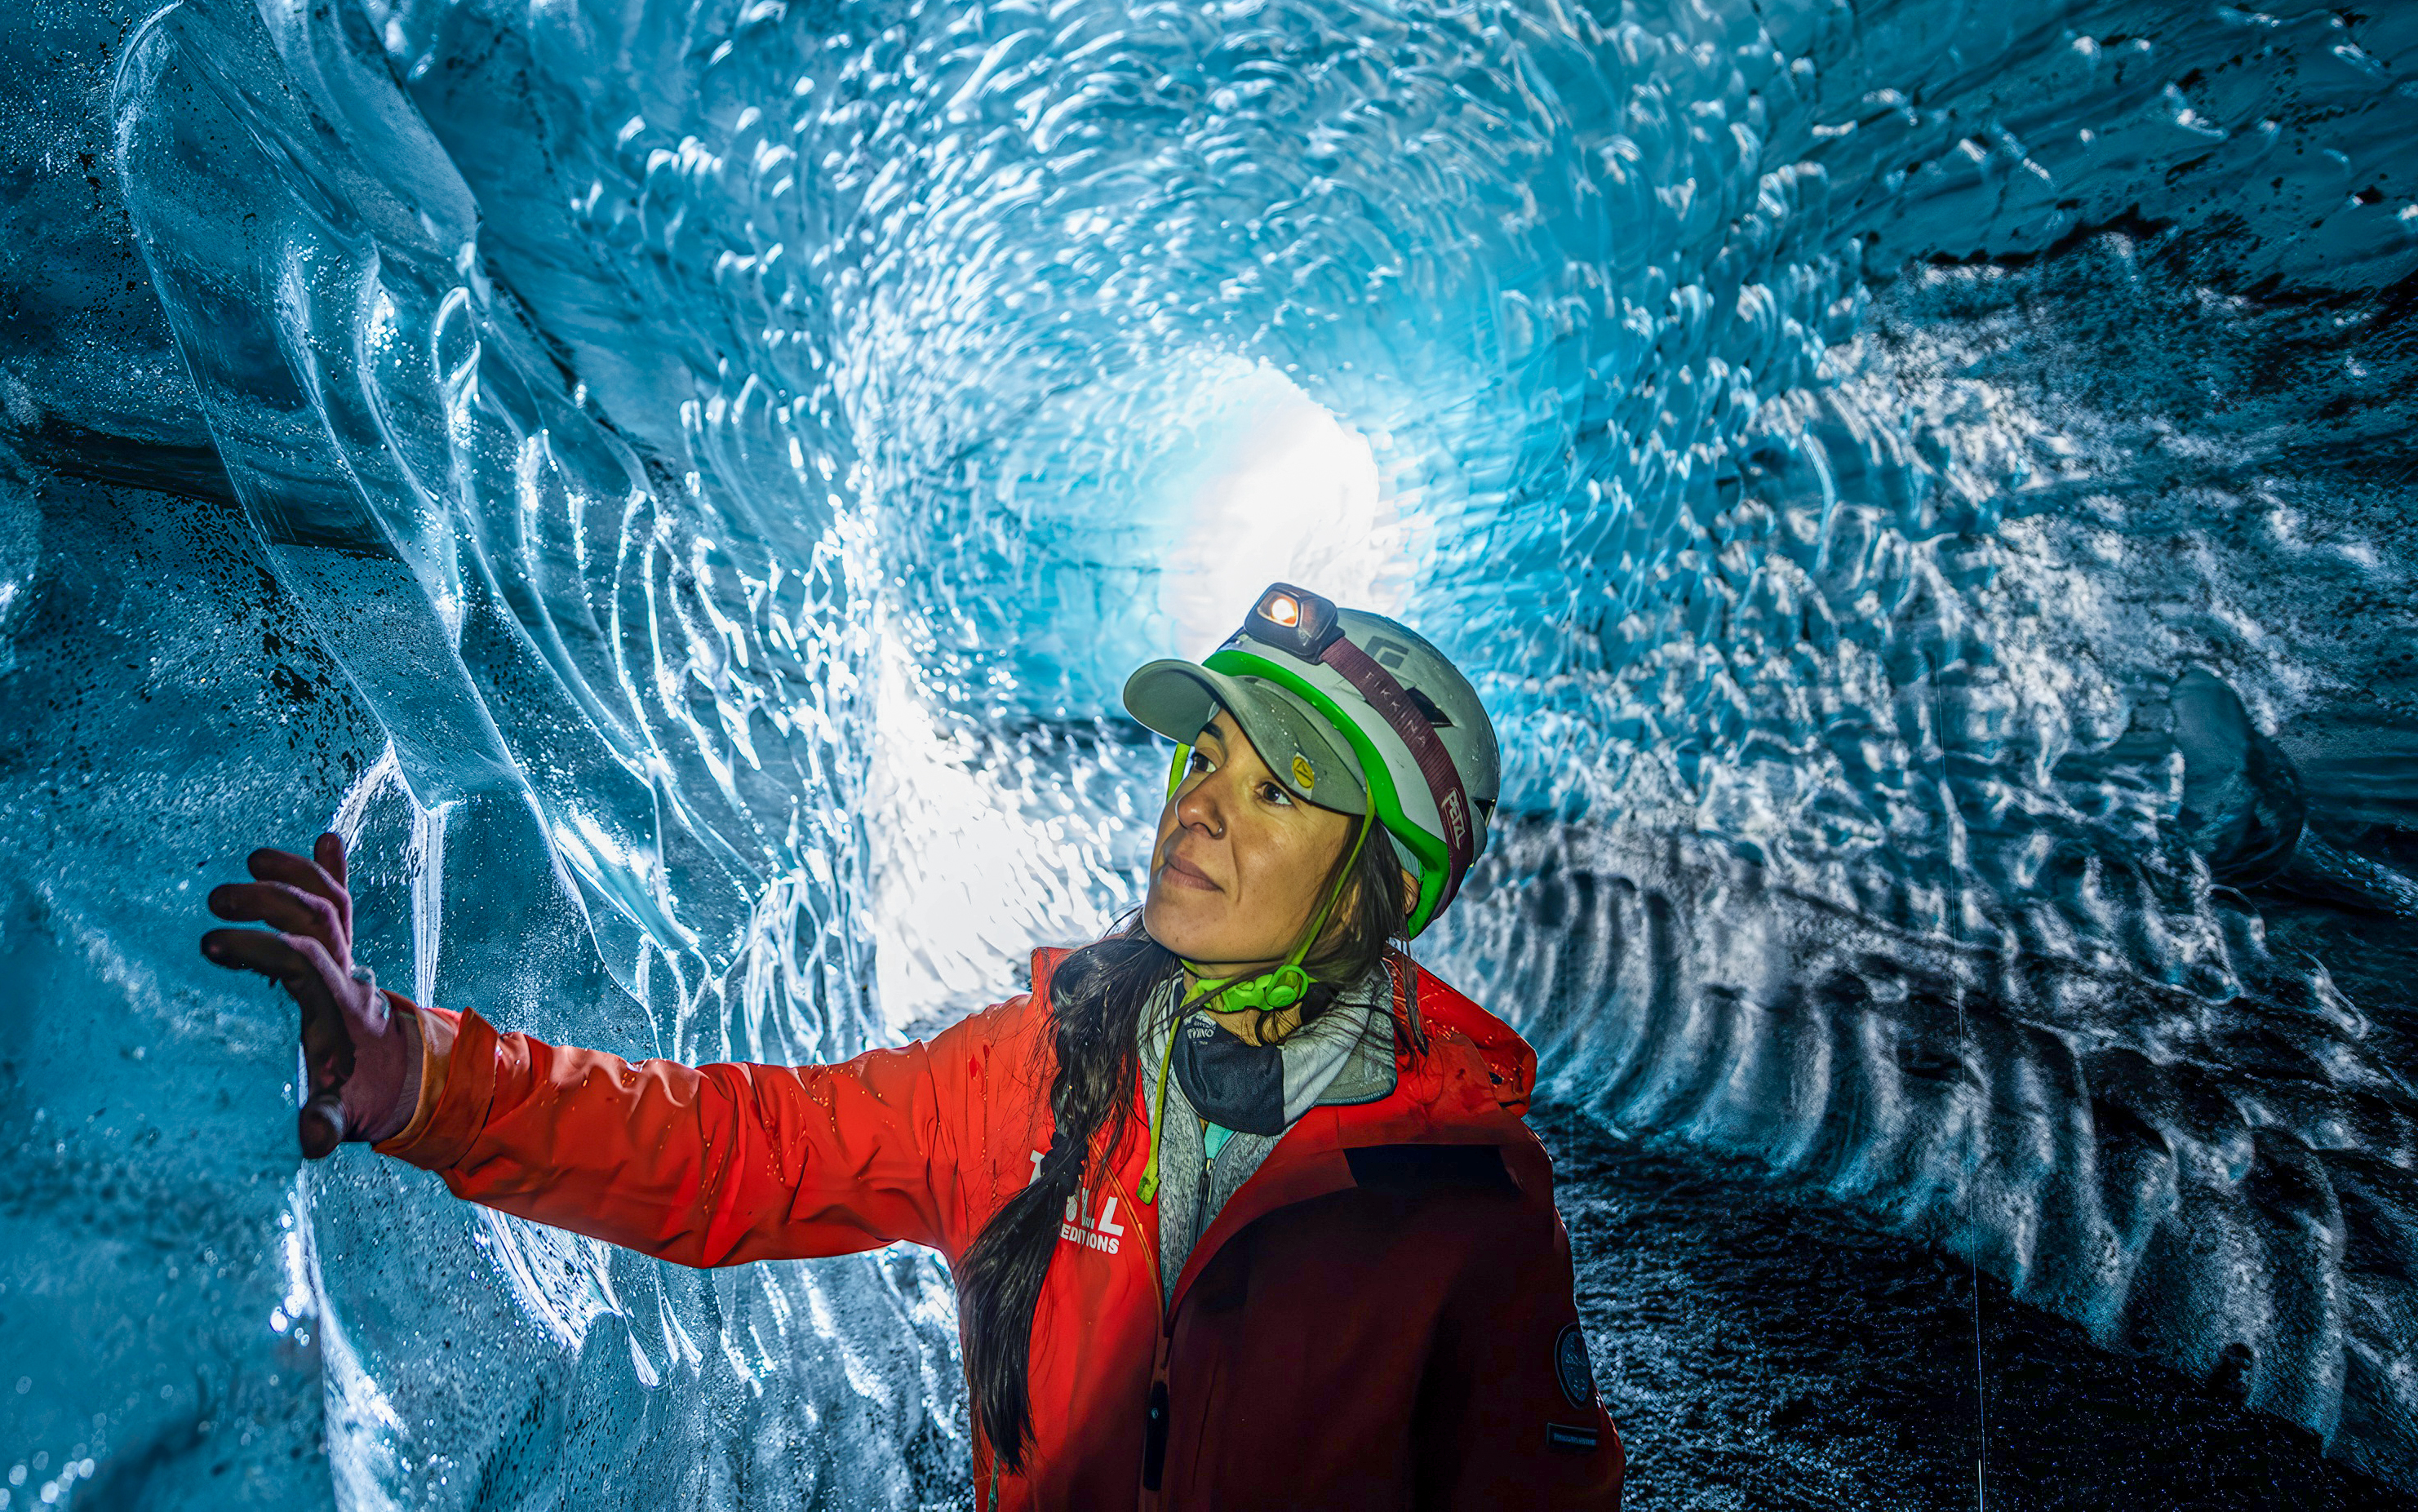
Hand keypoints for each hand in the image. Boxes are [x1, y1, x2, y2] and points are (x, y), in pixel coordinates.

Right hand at [201, 832, 420, 1156]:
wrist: (408, 1083)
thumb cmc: (362, 1097)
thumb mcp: (342, 1116)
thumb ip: (325, 1123)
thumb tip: (311, 1138)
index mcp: (336, 1009)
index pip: (301, 961)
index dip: (259, 947)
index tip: (210, 943)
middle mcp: (346, 977)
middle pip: (319, 920)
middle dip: (272, 900)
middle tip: (217, 899)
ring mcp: (348, 962)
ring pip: (333, 904)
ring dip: (298, 874)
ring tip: (255, 857)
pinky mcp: (345, 956)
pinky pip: (344, 906)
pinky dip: (334, 872)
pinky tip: (327, 837)